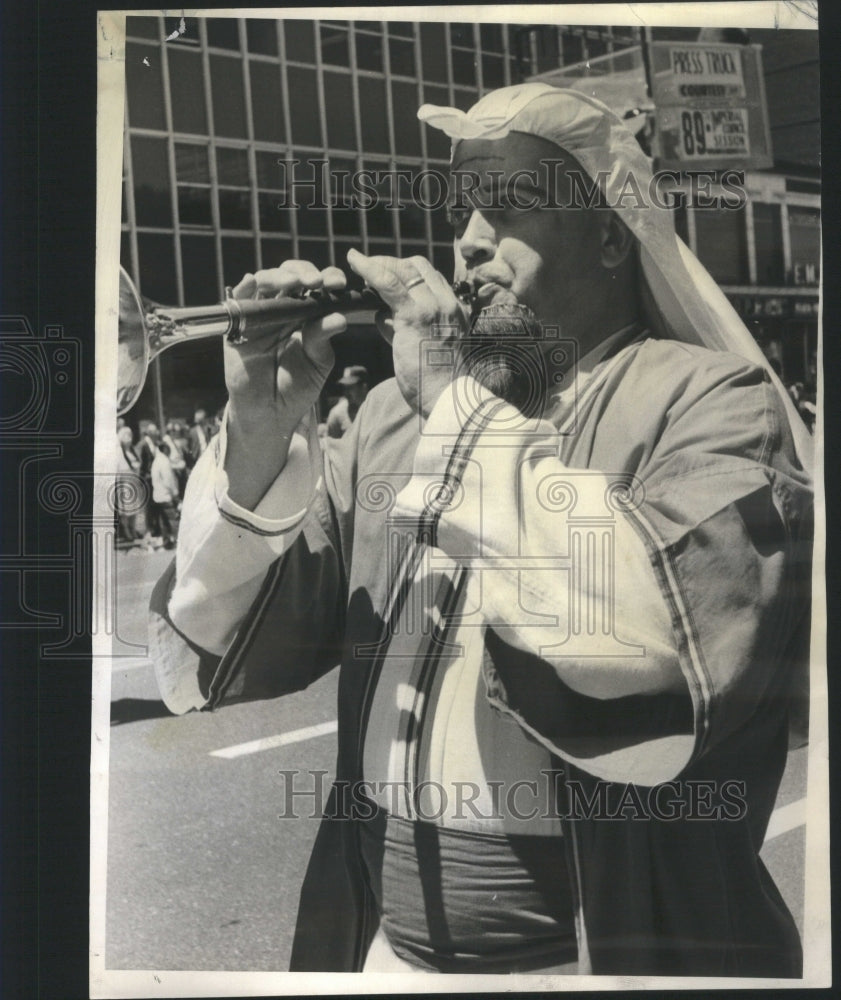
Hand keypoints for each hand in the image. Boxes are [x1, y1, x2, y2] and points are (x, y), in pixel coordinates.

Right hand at [223, 261, 346, 508]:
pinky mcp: (238, 324)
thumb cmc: (297, 388)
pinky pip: (240, 298)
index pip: (318, 287)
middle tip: (317, 282)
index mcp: (308, 314)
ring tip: (294, 284)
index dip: (328, 279)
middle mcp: (284, 308)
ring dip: (280, 276)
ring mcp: (260, 314)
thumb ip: (323, 338)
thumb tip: (340, 318)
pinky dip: (247, 287)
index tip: (339, 284)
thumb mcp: (317, 362)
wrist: (271, 414)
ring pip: (266, 281)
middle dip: (305, 273)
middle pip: (292, 277)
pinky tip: (255, 282)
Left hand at [347, 249, 468, 417]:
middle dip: (392, 263)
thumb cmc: (436, 385)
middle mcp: (448, 304)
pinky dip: (369, 268)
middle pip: (419, 267)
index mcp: (455, 313)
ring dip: (379, 264)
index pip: (431, 279)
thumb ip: (404, 330)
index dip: (407, 273)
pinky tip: (354, 260)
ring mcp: (433, 307)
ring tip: (358, 265)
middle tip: (370, 269)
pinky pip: (388, 282)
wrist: (448, 400)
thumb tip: (383, 318)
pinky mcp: (415, 315)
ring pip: (404, 270)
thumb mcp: (424, 351)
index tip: (389, 275)